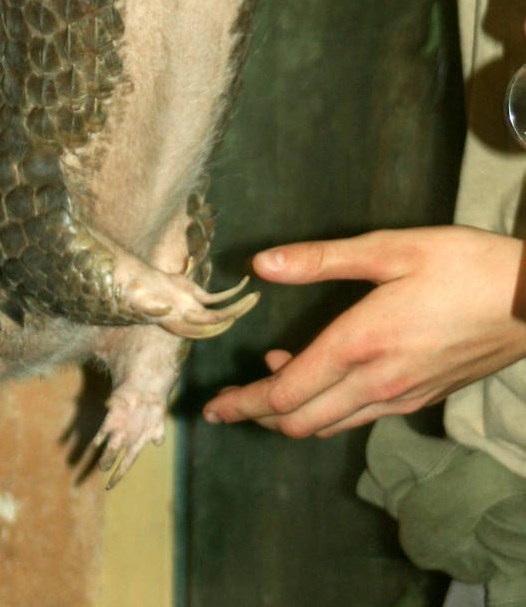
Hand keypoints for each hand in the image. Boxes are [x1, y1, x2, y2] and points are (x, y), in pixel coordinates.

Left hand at [202, 227, 525, 438]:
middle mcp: (376, 383)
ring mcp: (400, 398)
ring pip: (329, 425)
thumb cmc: (462, 265)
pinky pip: (358, 417)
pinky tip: (319, 375)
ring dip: (290, 415)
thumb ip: (322, 259)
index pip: (286, 391)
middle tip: (224, 407)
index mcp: (360, 344)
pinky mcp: (419, 398)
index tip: (212, 407)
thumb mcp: (391, 249)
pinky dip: (325, 407)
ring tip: (262, 392)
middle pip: (301, 420)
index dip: (244, 403)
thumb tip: (262, 263)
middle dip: (257, 416)